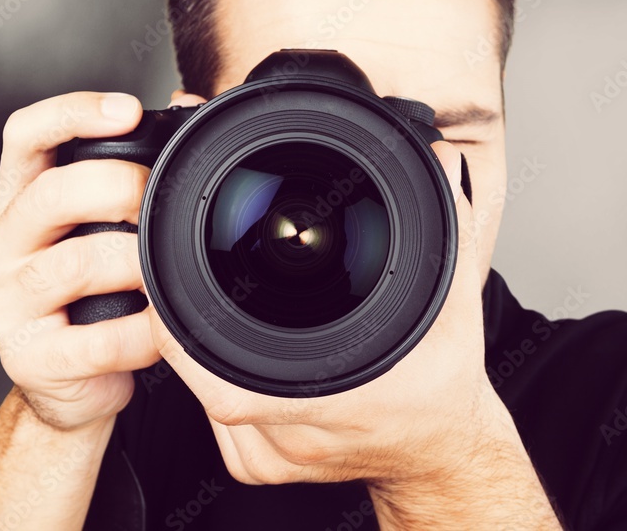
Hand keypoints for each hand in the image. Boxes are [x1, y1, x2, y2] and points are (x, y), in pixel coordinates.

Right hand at [0, 91, 161, 429]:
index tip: (129, 109)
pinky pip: (91, 341)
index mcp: (19, 200)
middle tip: (159, 201)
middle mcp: (2, 245)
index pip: (25, 135)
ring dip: (132, 263)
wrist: (74, 380)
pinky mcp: (27, 357)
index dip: (73, 113)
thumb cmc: (97, 290)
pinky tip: (161, 328)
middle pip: (49, 195)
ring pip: (68, 267)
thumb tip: (189, 103)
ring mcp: (6, 303)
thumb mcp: (106, 224)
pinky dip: (138, 333)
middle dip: (116, 187)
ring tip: (166, 270)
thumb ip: (137, 165)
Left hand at [148, 139, 559, 526]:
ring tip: (231, 312)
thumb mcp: (453, 298)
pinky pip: (212, 419)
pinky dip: (213, 377)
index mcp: (337, 401)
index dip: (184, 335)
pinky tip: (239, 352)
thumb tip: (432, 157)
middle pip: (206, 380)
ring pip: (203, 398)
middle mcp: (297, 439)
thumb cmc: (443, 382)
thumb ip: (446, 224)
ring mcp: (274, 459)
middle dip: (192, 321)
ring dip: (203, 349)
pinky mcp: (260, 469)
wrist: (441, 450)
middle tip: (197, 277)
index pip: (227, 383)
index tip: (173, 287)